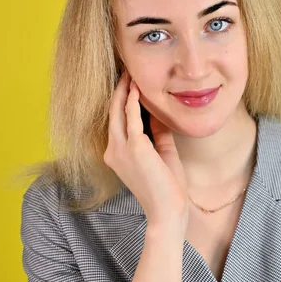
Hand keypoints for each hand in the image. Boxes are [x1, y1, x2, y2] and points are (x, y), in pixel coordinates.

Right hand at [104, 70, 187, 231]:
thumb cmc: (166, 186)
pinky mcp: (134, 148)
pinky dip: (133, 101)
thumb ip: (157, 134)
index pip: (116, 121)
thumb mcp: (162, 153)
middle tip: (125, 71)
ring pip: (118, 112)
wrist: (168, 210)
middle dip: (119, 90)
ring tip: (129, 74)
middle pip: (112, 113)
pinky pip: (131, 118)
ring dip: (124, 91)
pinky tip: (136, 88)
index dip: (121, 101)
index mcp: (116, 154)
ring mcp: (120, 150)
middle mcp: (113, 151)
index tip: (129, 84)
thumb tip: (158, 113)